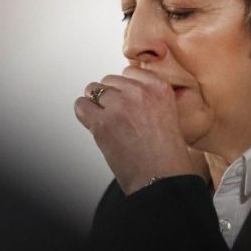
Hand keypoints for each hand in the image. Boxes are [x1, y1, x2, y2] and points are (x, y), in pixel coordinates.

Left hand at [74, 66, 206, 193]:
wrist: (161, 180)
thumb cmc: (167, 155)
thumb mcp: (169, 115)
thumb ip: (150, 98)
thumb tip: (124, 92)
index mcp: (159, 88)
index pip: (130, 71)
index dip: (124, 88)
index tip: (125, 100)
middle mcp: (139, 93)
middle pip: (109, 80)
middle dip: (109, 96)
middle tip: (116, 116)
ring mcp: (119, 107)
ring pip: (93, 90)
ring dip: (96, 104)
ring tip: (106, 121)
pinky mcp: (102, 124)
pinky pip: (81, 106)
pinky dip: (84, 115)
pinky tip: (94, 126)